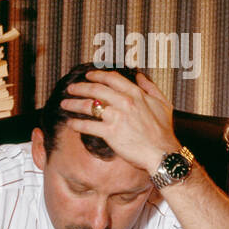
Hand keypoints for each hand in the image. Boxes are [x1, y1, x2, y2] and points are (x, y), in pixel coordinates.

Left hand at [61, 70, 179, 172]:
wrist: (162, 153)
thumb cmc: (164, 131)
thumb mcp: (163, 104)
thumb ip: (150, 87)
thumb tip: (140, 76)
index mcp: (136, 94)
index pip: (112, 79)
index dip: (97, 75)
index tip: (89, 75)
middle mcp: (125, 102)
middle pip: (96, 89)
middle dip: (80, 87)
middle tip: (71, 88)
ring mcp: (116, 117)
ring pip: (89, 106)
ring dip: (73, 104)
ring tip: (64, 104)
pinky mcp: (110, 133)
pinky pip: (88, 126)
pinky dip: (77, 124)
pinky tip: (70, 124)